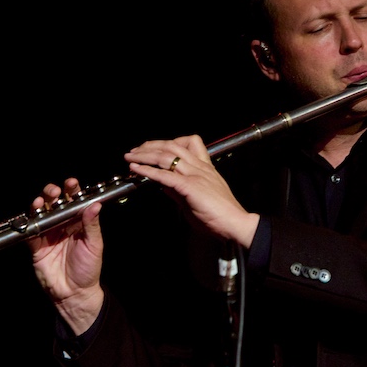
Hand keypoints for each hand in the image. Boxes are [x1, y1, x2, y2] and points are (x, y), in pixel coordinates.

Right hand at [28, 177, 104, 334]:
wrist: (74, 293)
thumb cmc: (88, 269)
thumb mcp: (94, 245)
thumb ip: (92, 225)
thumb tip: (95, 204)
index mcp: (78, 223)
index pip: (74, 201)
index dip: (72, 190)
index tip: (72, 183)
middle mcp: (62, 225)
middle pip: (55, 203)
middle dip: (52, 193)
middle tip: (55, 191)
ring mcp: (48, 234)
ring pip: (41, 213)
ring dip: (40, 204)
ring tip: (42, 200)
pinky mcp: (36, 246)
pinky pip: (31, 231)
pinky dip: (30, 222)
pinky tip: (33, 214)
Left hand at [124, 135, 258, 248]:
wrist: (235, 224)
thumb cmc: (221, 215)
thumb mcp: (197, 199)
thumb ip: (180, 190)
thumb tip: (164, 185)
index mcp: (205, 168)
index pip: (188, 143)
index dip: (167, 143)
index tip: (153, 147)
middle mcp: (200, 167)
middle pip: (173, 146)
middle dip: (151, 145)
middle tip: (136, 150)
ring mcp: (195, 175)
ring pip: (167, 156)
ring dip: (145, 155)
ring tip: (130, 157)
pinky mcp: (190, 187)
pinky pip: (165, 175)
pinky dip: (148, 170)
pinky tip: (136, 169)